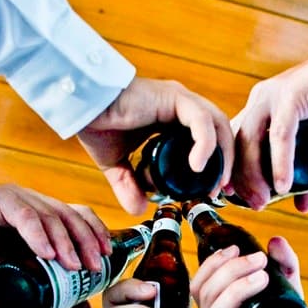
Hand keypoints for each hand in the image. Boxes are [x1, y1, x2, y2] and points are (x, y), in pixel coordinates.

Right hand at [0, 184, 110, 301]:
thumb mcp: (29, 283)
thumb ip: (57, 293)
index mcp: (42, 213)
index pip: (78, 215)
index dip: (96, 232)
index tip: (108, 257)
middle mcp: (30, 201)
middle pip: (69, 214)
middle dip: (87, 240)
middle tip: (96, 267)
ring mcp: (13, 198)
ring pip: (50, 215)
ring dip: (67, 242)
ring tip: (75, 267)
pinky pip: (24, 216)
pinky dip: (40, 234)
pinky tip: (49, 254)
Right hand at [77, 77, 234, 214]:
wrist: (81, 105)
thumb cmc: (97, 125)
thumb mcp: (117, 165)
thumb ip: (129, 185)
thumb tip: (139, 210)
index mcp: (172, 118)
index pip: (209, 139)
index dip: (217, 165)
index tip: (213, 192)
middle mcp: (181, 105)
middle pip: (221, 132)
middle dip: (226, 163)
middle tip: (220, 193)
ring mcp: (179, 98)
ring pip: (217, 124)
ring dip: (223, 156)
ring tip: (215, 184)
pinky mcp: (174, 97)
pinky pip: (201, 120)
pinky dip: (205, 144)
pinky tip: (197, 166)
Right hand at [191, 239, 307, 307]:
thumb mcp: (291, 299)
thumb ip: (285, 271)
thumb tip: (275, 241)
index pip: (200, 286)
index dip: (213, 264)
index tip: (237, 248)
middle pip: (205, 297)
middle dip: (230, 272)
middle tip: (259, 261)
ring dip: (238, 292)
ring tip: (265, 280)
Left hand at [231, 27, 307, 211]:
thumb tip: (301, 206)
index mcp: (261, 109)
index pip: (237, 144)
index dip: (234, 173)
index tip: (239, 199)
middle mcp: (260, 100)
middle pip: (238, 146)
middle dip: (241, 180)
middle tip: (254, 206)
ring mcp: (273, 96)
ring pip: (251, 141)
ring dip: (255, 175)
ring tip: (264, 200)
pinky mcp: (291, 95)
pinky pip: (280, 135)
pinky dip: (279, 163)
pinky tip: (283, 185)